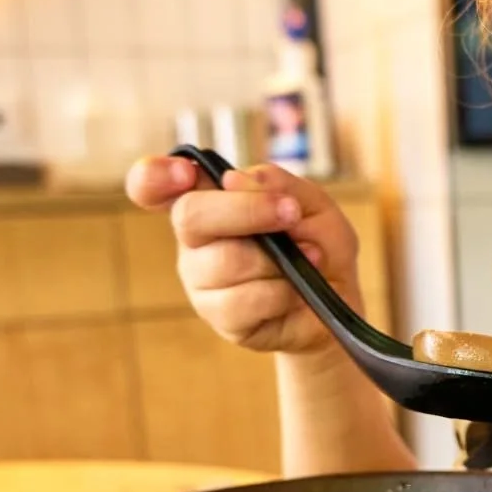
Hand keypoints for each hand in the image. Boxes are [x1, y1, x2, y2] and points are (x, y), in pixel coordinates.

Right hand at [125, 156, 362, 356]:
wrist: (338, 299)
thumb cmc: (317, 244)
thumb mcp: (312, 204)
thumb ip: (280, 186)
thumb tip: (237, 180)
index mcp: (208, 200)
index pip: (152, 186)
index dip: (155, 176)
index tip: (184, 173)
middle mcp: (194, 240)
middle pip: (190, 216)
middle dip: (245, 211)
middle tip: (289, 213)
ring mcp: (202, 280)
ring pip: (223, 262)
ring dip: (276, 259)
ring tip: (311, 257)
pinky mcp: (220, 317)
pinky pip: (243, 301)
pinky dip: (281, 291)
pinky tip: (298, 289)